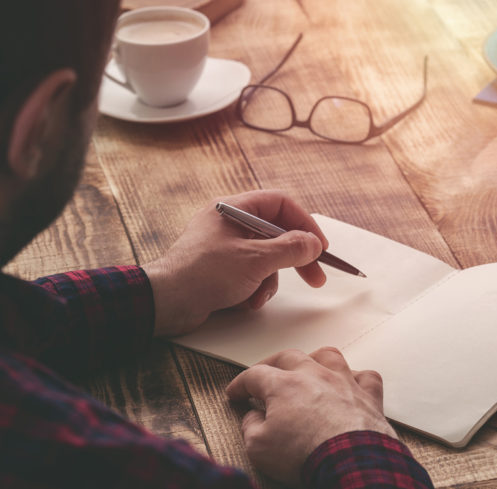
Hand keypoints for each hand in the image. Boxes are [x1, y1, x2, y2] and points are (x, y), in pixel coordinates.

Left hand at [143, 190, 328, 336]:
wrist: (164, 304)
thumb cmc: (202, 274)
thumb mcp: (255, 260)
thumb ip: (290, 249)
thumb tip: (313, 243)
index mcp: (233, 209)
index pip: (281, 204)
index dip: (304, 223)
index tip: (319, 246)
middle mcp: (230, 225)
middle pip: (276, 234)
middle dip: (294, 259)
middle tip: (315, 277)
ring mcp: (225, 248)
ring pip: (266, 260)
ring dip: (268, 280)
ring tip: (256, 294)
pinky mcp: (222, 271)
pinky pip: (251, 275)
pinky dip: (253, 289)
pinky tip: (242, 302)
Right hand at [226, 347, 396, 485]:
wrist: (351, 461)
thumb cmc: (306, 453)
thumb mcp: (259, 447)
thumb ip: (250, 427)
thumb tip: (251, 418)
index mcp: (284, 385)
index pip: (255, 375)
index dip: (241, 383)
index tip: (235, 393)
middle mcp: (315, 375)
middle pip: (289, 357)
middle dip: (273, 363)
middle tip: (265, 373)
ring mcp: (344, 382)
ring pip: (328, 356)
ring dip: (315, 359)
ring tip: (308, 367)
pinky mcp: (368, 397)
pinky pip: (366, 376)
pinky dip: (357, 378)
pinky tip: (352, 383)